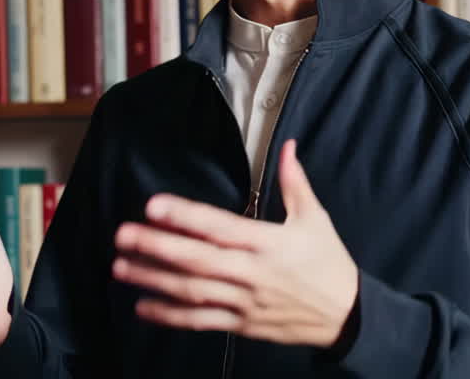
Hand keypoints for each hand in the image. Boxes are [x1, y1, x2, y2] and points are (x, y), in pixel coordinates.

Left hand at [112, 139, 358, 347]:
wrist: (349, 318)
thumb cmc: (329, 263)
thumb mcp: (316, 219)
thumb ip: (295, 182)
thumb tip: (287, 145)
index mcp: (268, 242)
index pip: (219, 226)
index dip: (185, 216)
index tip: (153, 205)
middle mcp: (252, 273)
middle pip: (197, 260)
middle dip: (156, 247)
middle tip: (122, 234)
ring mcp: (244, 301)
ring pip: (192, 291)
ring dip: (153, 279)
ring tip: (120, 266)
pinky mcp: (241, 324)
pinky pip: (201, 321)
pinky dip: (170, 316)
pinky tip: (142, 306)